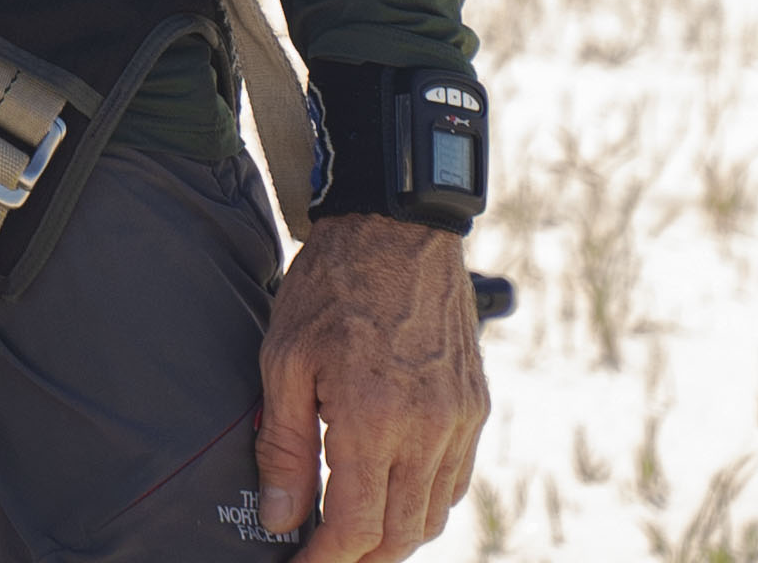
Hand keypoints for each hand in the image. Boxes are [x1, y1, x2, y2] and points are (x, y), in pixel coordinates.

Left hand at [255, 210, 484, 557]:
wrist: (397, 228)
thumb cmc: (330, 287)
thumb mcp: (284, 360)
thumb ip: (284, 447)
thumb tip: (281, 518)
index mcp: (375, 421)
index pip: (356, 526)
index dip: (326, 560)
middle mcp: (429, 431)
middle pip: (402, 534)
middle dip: (361, 558)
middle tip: (323, 555)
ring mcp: (461, 421)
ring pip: (435, 514)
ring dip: (396, 536)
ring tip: (353, 533)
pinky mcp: (476, 407)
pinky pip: (456, 480)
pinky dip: (425, 502)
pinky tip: (391, 492)